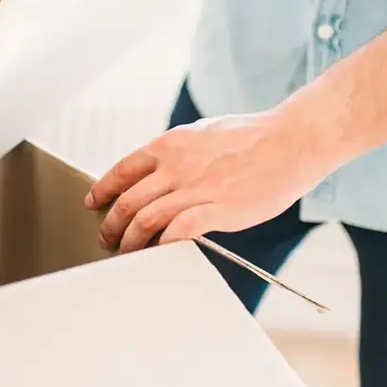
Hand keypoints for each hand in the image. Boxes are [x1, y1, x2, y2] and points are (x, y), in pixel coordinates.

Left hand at [84, 108, 340, 252]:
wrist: (292, 139)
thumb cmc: (253, 137)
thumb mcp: (203, 133)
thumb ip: (179, 152)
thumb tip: (158, 171)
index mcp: (170, 145)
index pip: (122, 170)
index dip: (102, 191)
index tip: (94, 203)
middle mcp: (176, 166)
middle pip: (128, 201)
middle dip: (111, 225)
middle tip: (106, 239)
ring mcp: (196, 188)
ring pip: (145, 220)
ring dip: (130, 242)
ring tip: (127, 252)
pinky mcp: (219, 209)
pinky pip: (177, 231)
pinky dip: (162, 245)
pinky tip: (159, 252)